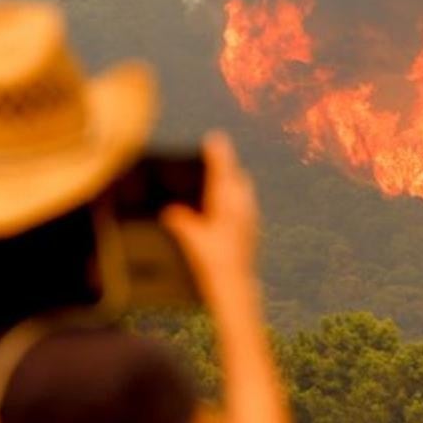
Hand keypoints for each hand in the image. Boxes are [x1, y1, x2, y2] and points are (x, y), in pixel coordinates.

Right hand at [162, 131, 261, 309]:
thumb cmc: (212, 261)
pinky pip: (245, 206)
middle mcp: (242, 206)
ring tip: (216, 185)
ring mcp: (250, 217)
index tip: (214, 137)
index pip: (223, 170)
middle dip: (226, 168)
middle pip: (237, 178)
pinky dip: (234, 201)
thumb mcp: (192, 239)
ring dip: (231, 184)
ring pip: (243, 191)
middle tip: (214, 160)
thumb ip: (180, 221)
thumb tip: (169, 210)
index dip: (218, 153)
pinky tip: (223, 212)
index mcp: (227, 203)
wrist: (236, 285)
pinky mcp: (252, 230)